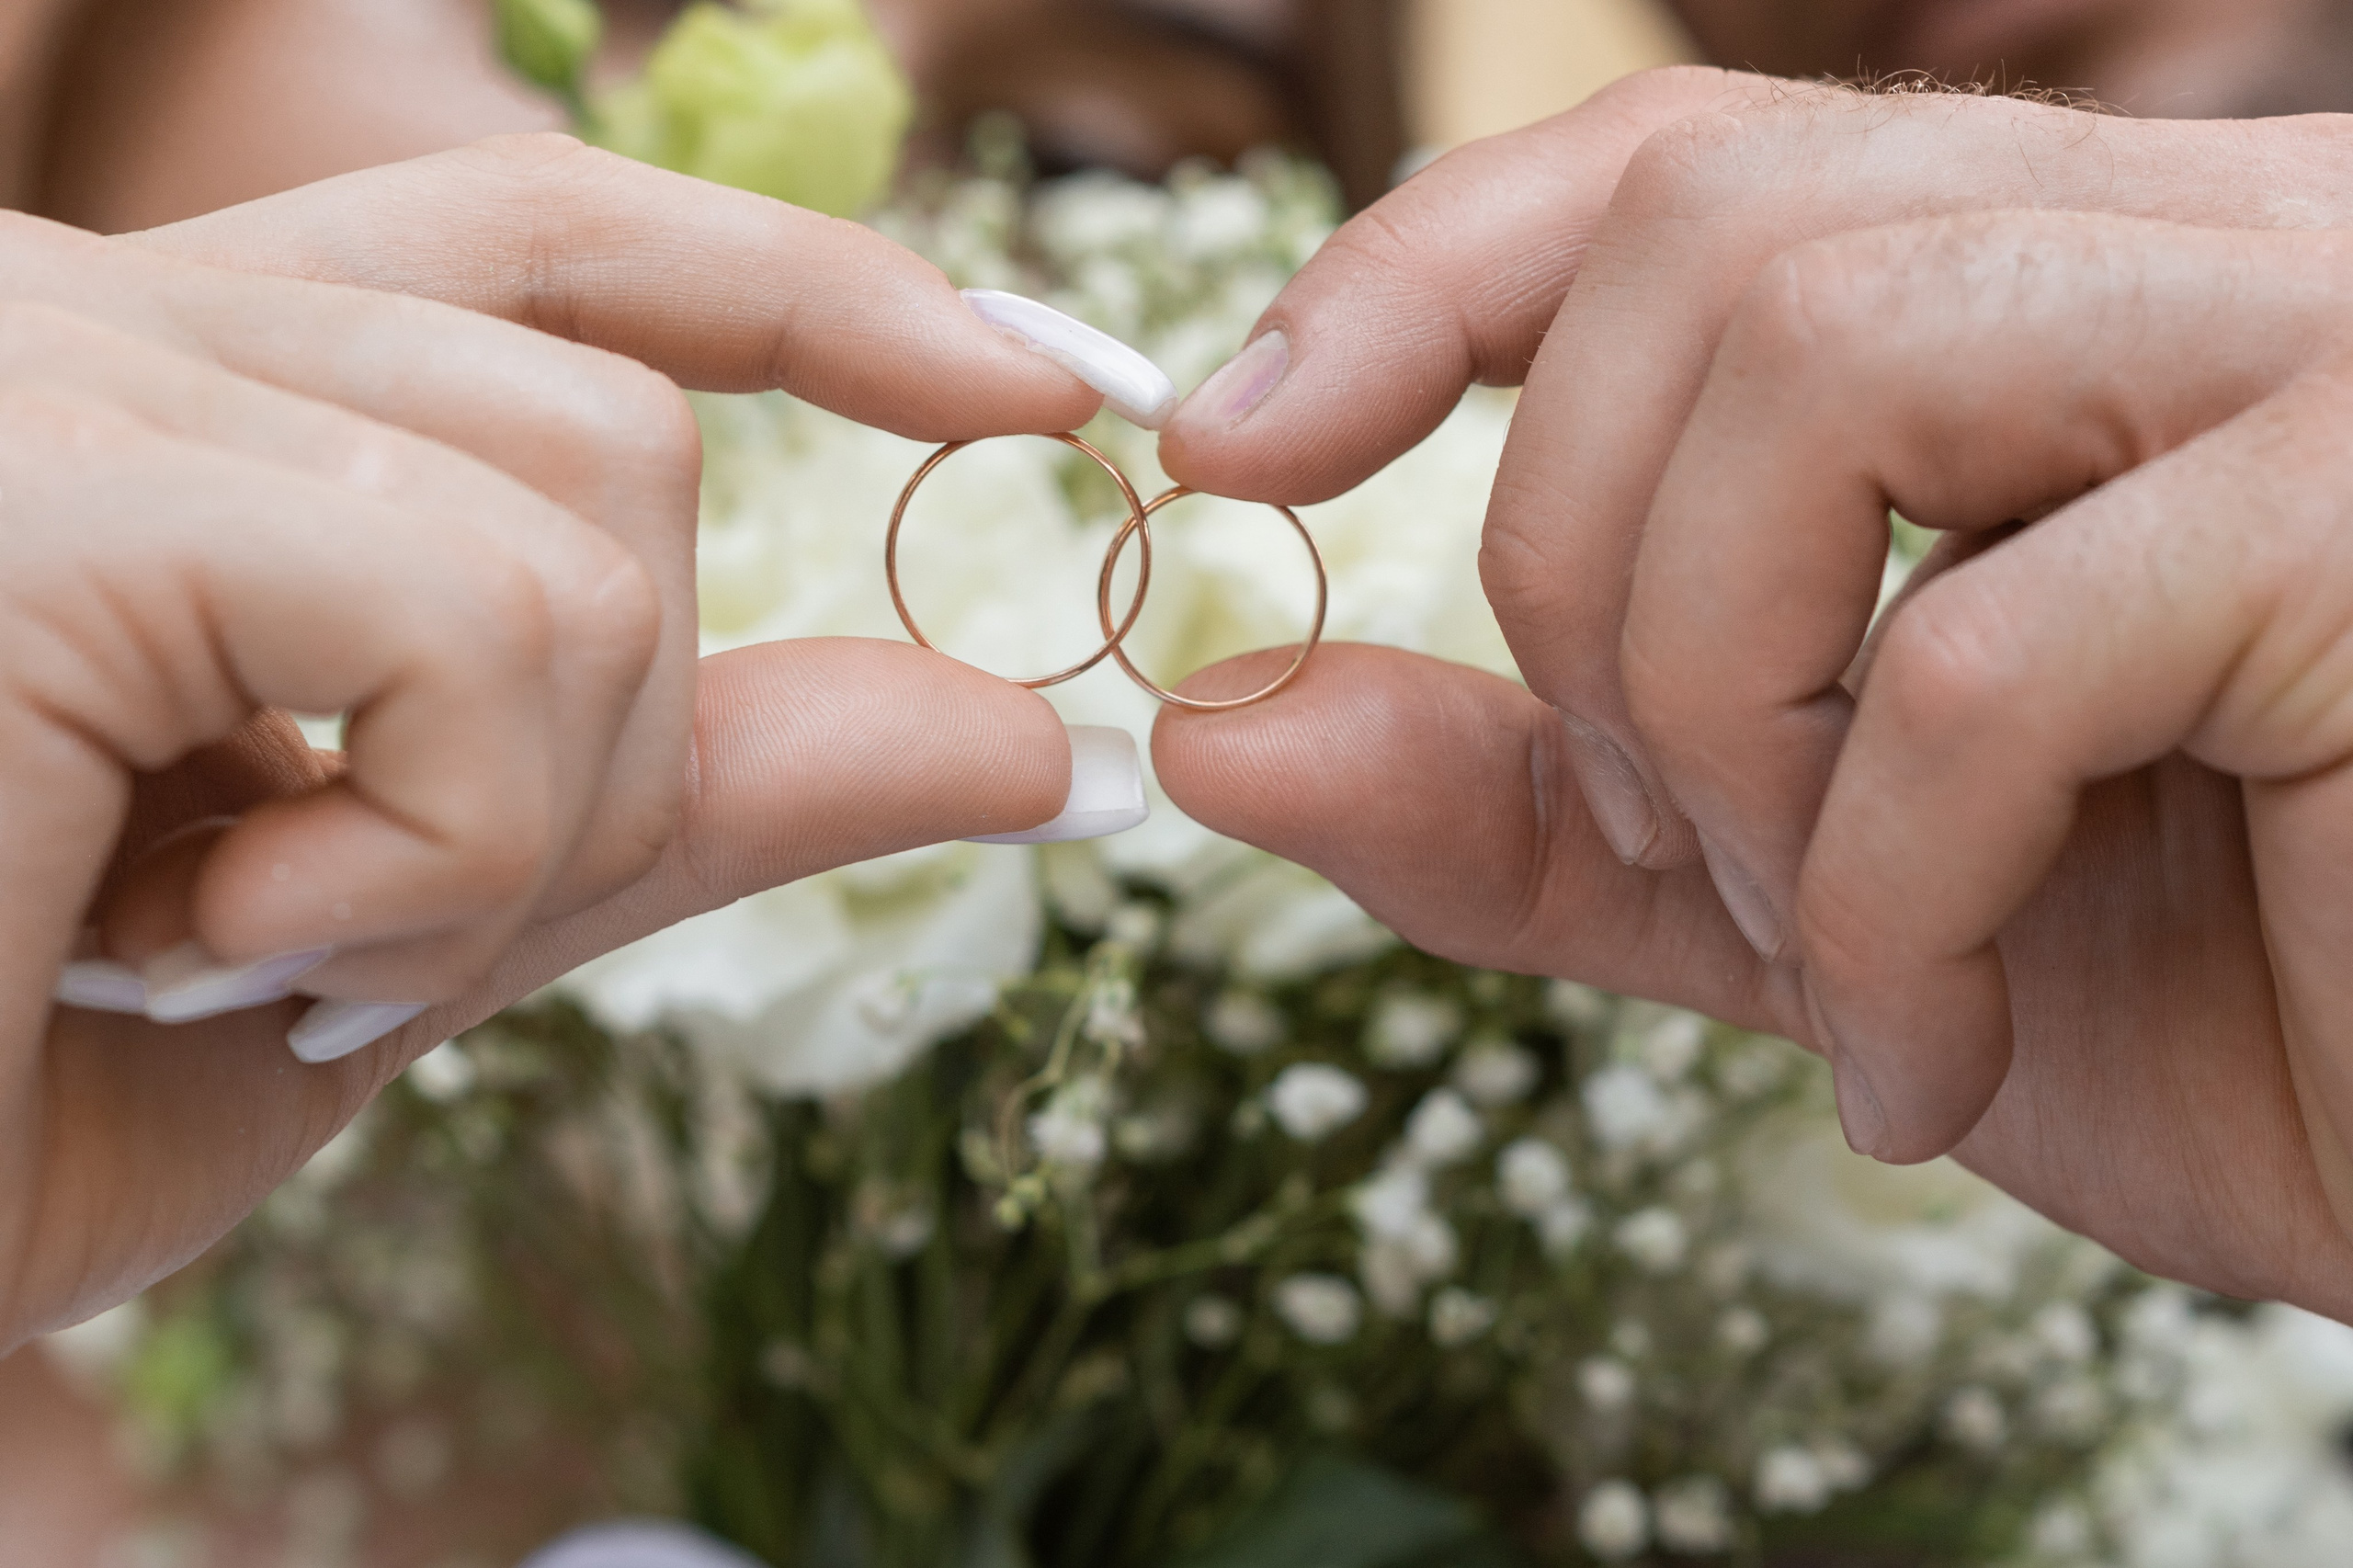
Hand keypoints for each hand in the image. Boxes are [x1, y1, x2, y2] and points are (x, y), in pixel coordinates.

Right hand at [1, 135, 1102, 1352]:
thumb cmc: (8, 1088)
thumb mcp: (419, 918)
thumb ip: (695, 794)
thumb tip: (1013, 737)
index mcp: (174, 388)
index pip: (548, 251)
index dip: (805, 295)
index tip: (1028, 383)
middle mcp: (96, 316)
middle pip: (607, 429)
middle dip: (606, 738)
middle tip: (372, 931)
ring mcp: (62, 365)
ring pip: (583, 524)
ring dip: (509, 822)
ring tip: (254, 944)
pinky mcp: (52, 472)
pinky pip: (472, 614)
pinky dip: (437, 842)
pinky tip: (229, 934)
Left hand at [1152, 71, 2352, 1318]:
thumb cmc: (2215, 1013)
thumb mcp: (1792, 899)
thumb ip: (1525, 806)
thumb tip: (1208, 722)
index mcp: (2076, 292)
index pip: (1692, 160)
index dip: (1428, 270)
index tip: (1237, 443)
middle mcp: (2218, 240)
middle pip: (1710, 234)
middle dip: (1574, 565)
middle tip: (1674, 835)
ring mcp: (2326, 339)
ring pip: (1818, 362)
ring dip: (1720, 711)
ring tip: (1819, 936)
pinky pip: (1978, 656)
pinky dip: (1881, 894)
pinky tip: (1937, 1049)